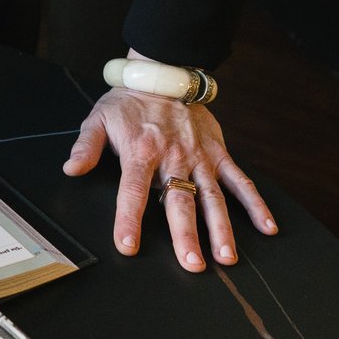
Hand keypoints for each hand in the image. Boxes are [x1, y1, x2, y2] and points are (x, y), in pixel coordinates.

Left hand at [63, 66, 275, 272]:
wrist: (164, 73)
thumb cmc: (129, 102)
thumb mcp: (99, 118)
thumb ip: (86, 146)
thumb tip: (71, 169)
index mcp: (141, 151)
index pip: (133, 190)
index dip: (129, 218)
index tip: (128, 245)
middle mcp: (174, 157)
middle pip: (180, 201)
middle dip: (186, 235)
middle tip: (192, 265)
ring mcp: (201, 157)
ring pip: (213, 197)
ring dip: (221, 228)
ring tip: (226, 258)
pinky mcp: (220, 153)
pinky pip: (241, 181)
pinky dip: (256, 204)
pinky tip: (267, 228)